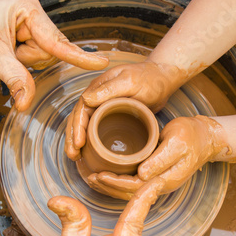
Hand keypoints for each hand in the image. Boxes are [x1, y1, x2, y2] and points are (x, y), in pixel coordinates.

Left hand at [0, 0, 107, 110]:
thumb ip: (16, 79)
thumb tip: (27, 103)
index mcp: (27, 7)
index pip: (56, 40)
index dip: (78, 56)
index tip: (103, 63)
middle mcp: (30, 13)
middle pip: (50, 51)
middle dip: (27, 60)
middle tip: (3, 52)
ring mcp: (26, 25)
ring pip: (42, 58)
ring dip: (22, 63)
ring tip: (0, 52)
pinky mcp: (21, 36)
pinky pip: (32, 59)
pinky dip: (19, 63)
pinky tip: (3, 54)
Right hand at [65, 60, 183, 159]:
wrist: (162, 80)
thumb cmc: (149, 78)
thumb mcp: (129, 82)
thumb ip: (109, 89)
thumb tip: (85, 99)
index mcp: (97, 89)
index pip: (81, 110)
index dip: (77, 127)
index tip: (78, 143)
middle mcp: (96, 98)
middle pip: (78, 120)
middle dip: (72, 138)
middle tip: (72, 155)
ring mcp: (103, 108)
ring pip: (85, 127)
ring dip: (78, 142)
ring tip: (76, 157)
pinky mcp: (111, 117)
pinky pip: (97, 130)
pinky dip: (90, 142)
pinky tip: (89, 154)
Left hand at [87, 116, 226, 199]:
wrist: (206, 138)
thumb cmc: (192, 135)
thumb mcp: (177, 142)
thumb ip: (160, 159)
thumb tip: (142, 174)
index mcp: (166, 179)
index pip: (134, 187)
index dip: (115, 183)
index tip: (99, 175)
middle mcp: (161, 185)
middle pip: (129, 192)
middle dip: (108, 187)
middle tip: (90, 177)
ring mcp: (159, 182)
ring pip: (130, 190)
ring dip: (111, 186)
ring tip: (94, 178)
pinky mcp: (157, 176)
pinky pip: (134, 183)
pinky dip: (119, 181)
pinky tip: (109, 174)